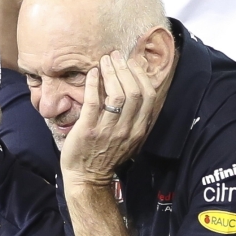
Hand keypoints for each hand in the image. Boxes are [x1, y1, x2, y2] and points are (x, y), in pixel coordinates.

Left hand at [60, 51, 155, 185]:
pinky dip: (93, 84)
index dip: (140, 75)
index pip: (148, 96)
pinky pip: (93, 102)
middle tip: (114, 56)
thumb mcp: (128, 138)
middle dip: (124, 69)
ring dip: (110, 73)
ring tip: (103, 61)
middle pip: (134, 92)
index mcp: (139, 129)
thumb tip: (133, 88)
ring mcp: (108, 131)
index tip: (131, 62)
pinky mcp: (88, 131)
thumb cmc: (105, 155)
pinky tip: (91, 73)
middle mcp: (127, 129)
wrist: (87, 178)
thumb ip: (134, 118)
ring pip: (116, 95)